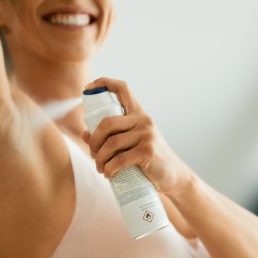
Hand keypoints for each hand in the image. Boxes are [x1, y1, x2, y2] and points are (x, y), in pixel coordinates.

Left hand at [81, 77, 189, 193]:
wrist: (172, 174)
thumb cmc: (148, 158)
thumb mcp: (131, 143)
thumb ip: (110, 137)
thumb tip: (85, 134)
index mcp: (138, 114)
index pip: (122, 88)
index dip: (103, 83)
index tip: (88, 88)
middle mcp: (143, 120)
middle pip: (107, 122)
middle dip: (94, 140)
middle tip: (92, 153)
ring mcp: (146, 135)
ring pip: (111, 143)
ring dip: (99, 158)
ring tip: (100, 168)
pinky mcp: (148, 151)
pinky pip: (120, 159)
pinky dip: (109, 169)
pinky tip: (108, 174)